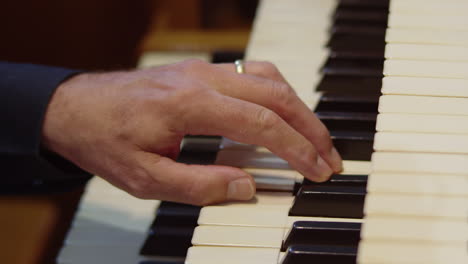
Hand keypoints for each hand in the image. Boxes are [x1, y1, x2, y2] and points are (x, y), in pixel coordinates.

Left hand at [41, 59, 341, 204]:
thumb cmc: (107, 140)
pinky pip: (251, 74)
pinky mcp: (201, 71)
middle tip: (330, 156)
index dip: (297, 149)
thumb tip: (247, 188)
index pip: (263, 124)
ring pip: (269, 78)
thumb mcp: (146, 178)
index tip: (318, 169)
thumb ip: (200, 185)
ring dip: (298, 107)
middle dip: (310, 128)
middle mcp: (204, 79)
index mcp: (192, 105)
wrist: (76, 108)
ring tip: (314, 137)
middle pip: (276, 95)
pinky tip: (282, 113)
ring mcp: (203, 70)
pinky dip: (277, 94)